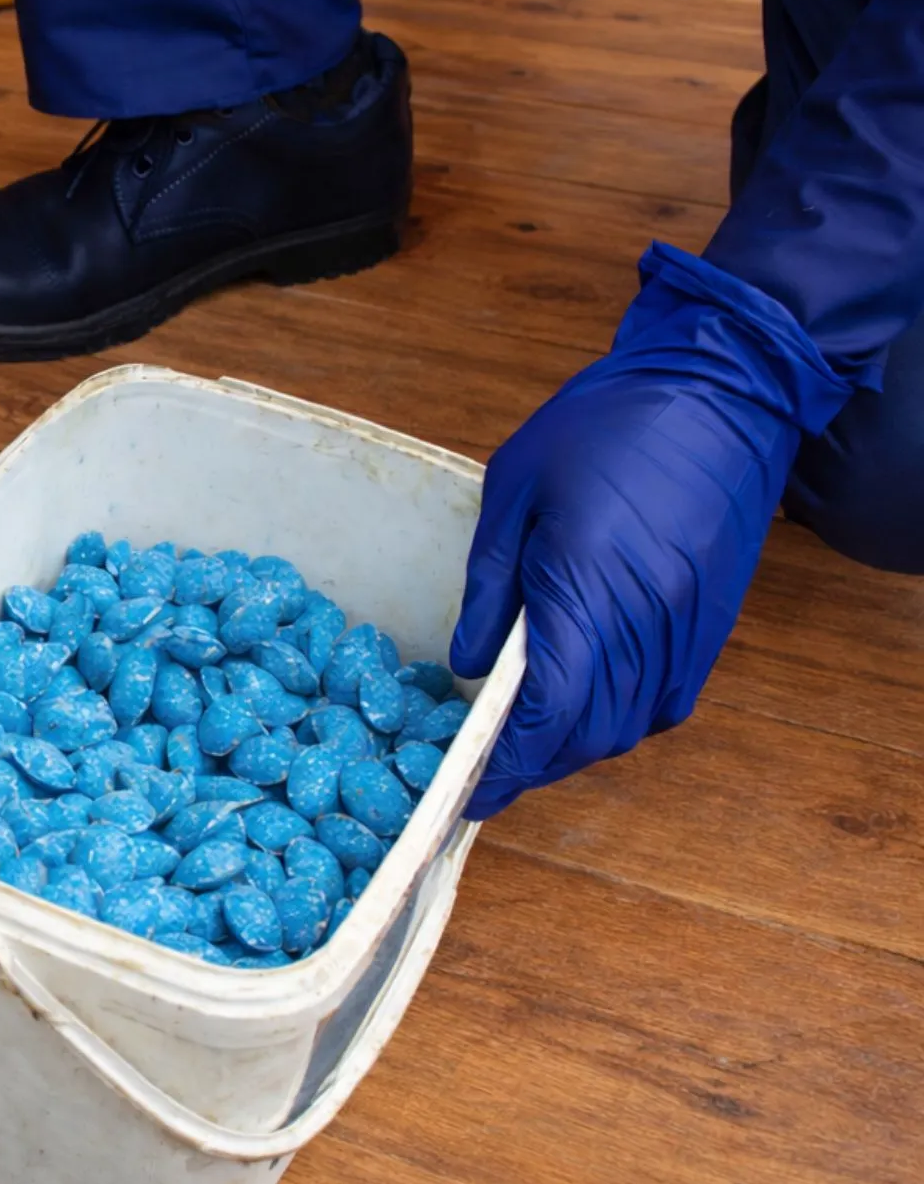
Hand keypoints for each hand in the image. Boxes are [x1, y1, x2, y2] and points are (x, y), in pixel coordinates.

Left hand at [450, 244, 850, 816]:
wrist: (718, 389)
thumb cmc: (601, 426)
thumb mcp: (513, 490)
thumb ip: (490, 586)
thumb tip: (466, 666)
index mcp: (585, 584)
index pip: (549, 706)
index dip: (509, 762)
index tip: (472, 793)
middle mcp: (645, 618)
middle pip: (591, 729)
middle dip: (537, 765)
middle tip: (488, 774)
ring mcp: (688, 622)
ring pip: (632, 722)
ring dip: (579, 748)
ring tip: (531, 747)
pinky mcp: (714, 618)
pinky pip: (671, 698)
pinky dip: (627, 720)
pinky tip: (591, 710)